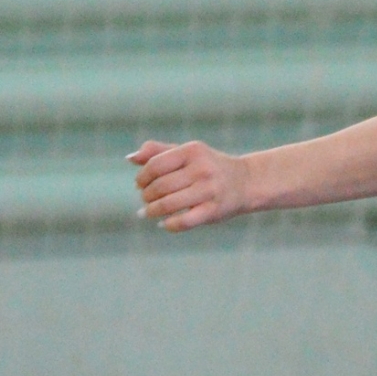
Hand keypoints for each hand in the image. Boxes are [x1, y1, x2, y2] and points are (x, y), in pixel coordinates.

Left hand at [129, 138, 250, 230]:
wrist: (246, 182)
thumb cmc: (209, 166)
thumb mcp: (187, 154)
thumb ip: (158, 152)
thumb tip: (130, 158)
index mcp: (193, 151)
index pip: (155, 165)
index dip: (142, 177)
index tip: (140, 184)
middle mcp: (202, 169)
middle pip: (160, 186)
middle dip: (146, 195)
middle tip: (146, 199)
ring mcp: (209, 190)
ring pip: (168, 204)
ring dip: (152, 211)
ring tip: (147, 213)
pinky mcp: (213, 211)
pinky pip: (183, 222)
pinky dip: (168, 225)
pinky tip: (163, 223)